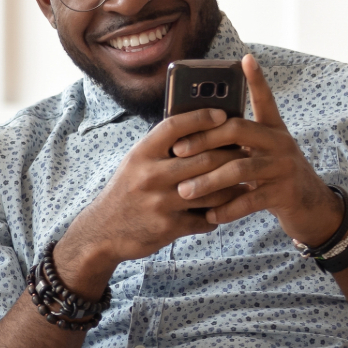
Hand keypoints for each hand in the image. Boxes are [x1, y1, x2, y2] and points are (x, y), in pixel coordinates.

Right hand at [55, 108, 250, 293]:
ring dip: (232, 187)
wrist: (102, 232)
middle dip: (231, 155)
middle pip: (205, 158)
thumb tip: (200, 128)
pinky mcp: (169, 227)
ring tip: (241, 183)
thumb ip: (162, 148)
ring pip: (213, 191)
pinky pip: (206, 218)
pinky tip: (221, 211)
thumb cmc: (125, 192)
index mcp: (141, 155)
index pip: (175, 126)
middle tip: (245, 153)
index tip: (223, 115)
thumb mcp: (135, 163)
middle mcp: (150, 176)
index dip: (202, 117)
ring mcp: (161, 203)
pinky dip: (218, 215)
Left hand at [166, 53, 344, 246]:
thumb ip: (238, 144)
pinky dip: (226, 208)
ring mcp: (284, 167)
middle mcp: (280, 142)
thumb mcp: (261, 154)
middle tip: (177, 152)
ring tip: (184, 192)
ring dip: (208, 181)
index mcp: (273, 129)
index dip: (256, 79)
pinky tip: (208, 215)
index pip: (264, 99)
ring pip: (239, 168)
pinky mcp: (284, 192)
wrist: (311, 208)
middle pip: (238, 131)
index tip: (245, 59)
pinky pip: (249, 199)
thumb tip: (193, 135)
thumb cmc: (273, 178)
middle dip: (203, 139)